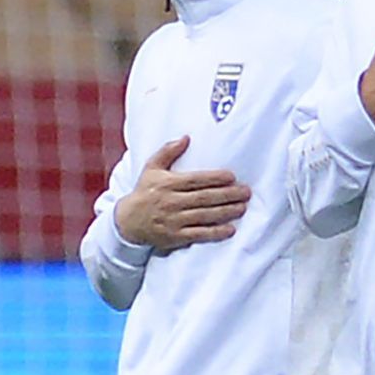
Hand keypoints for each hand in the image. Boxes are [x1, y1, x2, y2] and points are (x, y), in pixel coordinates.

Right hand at [113, 136, 248, 249]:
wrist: (128, 221)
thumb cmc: (145, 192)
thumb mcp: (151, 168)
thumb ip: (168, 151)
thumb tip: (186, 137)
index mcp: (167, 184)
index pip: (195, 180)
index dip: (214, 178)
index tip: (232, 176)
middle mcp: (171, 201)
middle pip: (204, 198)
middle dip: (227, 195)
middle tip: (246, 192)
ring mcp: (174, 220)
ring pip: (204, 215)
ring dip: (226, 212)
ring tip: (243, 207)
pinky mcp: (175, 236)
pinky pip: (198, 234)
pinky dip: (215, 232)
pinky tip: (231, 229)